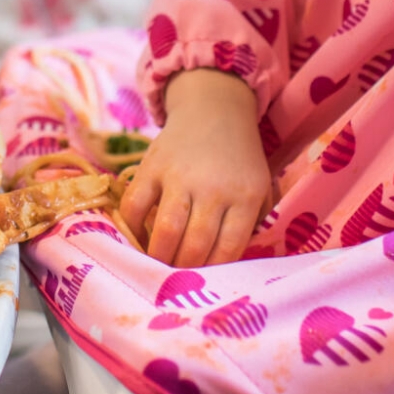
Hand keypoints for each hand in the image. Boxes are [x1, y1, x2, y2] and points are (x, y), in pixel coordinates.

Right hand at [119, 68, 271, 267]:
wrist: (213, 110)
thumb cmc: (239, 158)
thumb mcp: (261, 187)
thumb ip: (255, 223)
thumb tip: (236, 266)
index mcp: (244, 195)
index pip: (229, 249)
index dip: (215, 272)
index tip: (205, 283)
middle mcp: (213, 187)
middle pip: (196, 245)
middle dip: (185, 272)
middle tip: (178, 282)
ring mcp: (179, 176)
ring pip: (166, 231)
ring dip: (160, 257)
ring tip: (158, 267)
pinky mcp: (151, 166)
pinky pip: (135, 206)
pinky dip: (133, 228)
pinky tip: (139, 238)